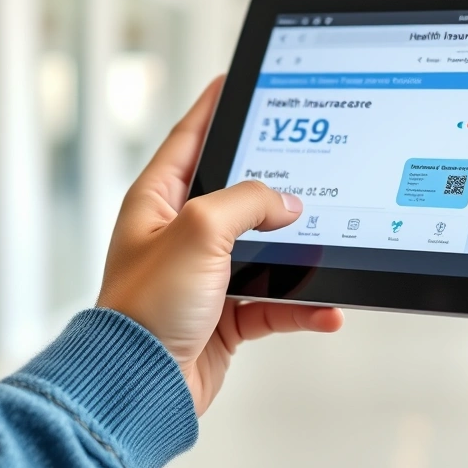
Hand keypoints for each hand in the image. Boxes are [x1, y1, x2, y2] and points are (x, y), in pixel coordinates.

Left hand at [97, 76, 343, 416]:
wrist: (140, 386)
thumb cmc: (143, 311)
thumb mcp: (198, 231)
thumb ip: (248, 203)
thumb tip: (287, 203)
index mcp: (158, 201)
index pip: (191, 138)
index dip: (215, 107)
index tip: (237, 81)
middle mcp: (182, 233)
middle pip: (238, 193)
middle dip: (275, 185)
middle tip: (308, 163)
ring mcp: (206, 274)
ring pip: (266, 250)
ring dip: (298, 254)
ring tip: (328, 245)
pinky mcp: (226, 314)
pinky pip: (276, 301)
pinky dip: (303, 306)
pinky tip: (326, 310)